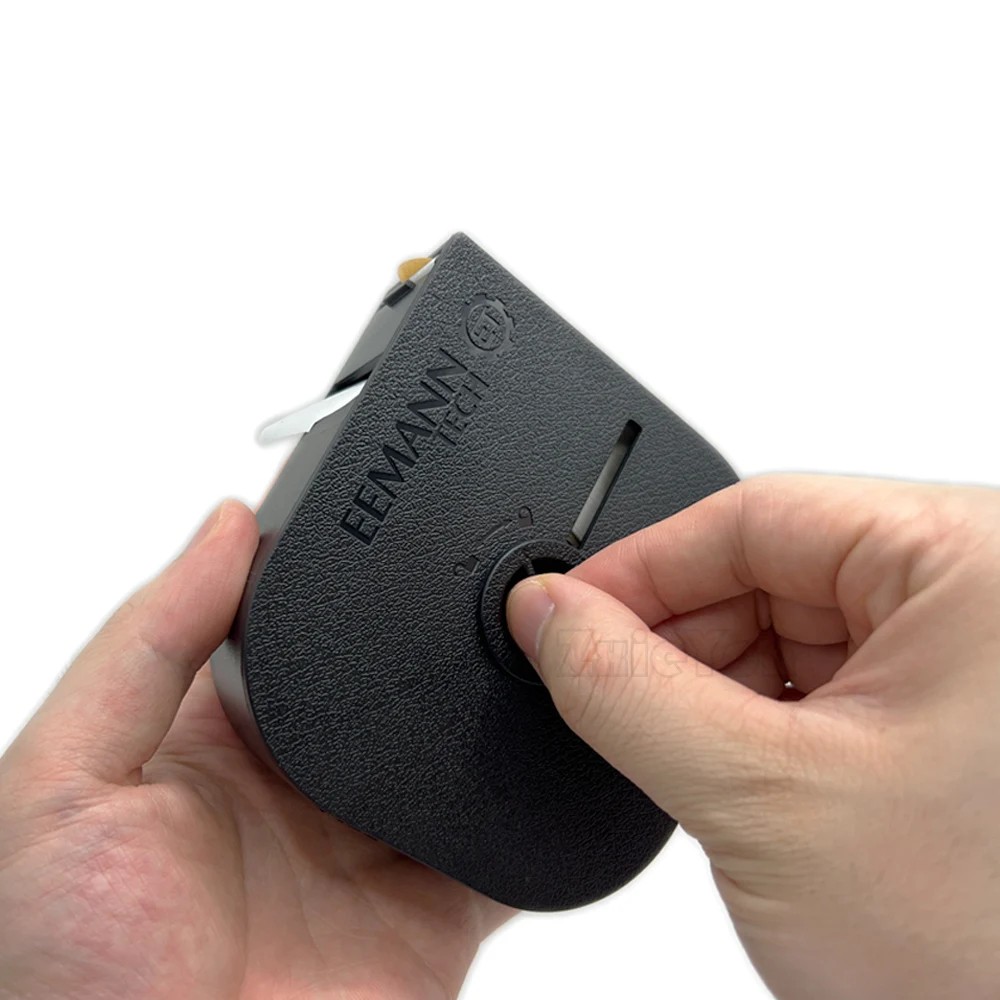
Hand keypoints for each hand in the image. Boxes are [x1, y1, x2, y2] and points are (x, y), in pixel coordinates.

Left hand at [0, 501, 509, 999]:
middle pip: (392, 686)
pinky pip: (501, 846)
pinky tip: (559, 748)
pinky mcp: (435, 911)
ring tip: (538, 647)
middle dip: (440, 637)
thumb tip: (225, 525)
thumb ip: (145, 645)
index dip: (344, 571)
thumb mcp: (61, 781)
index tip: (397, 513)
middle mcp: (304, 783)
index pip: (298, 625)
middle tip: (494, 573)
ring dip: (493, 710)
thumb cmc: (64, 976)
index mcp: (217, 735)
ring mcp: (372, 846)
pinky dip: (533, 807)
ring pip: (456, 753)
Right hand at [507, 475, 999, 999]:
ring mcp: (967, 653)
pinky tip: (750, 781)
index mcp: (971, 563)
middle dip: (677, 642)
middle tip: (611, 701)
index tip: (563, 613)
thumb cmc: (990, 949)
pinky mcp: (950, 708)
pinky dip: (758, 723)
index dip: (640, 568)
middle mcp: (979, 592)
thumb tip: (548, 615)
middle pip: (766, 568)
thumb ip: (625, 690)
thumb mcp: (762, 802)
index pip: (753, 515)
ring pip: (782, 627)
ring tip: (711, 774)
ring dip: (716, 692)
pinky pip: (816, 678)